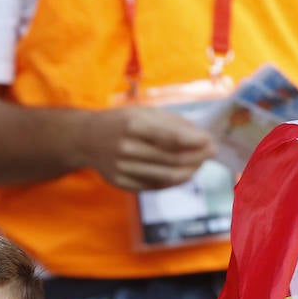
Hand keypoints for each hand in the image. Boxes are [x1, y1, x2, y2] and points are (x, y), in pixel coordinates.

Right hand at [80, 104, 215, 190]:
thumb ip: (171, 122)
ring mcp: (124, 169)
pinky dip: (174, 182)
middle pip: (173, 159)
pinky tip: (184, 174)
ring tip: (200, 165)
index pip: (172, 137)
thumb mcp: (143, 112)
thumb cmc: (120, 122)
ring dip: (190, 171)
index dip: (196, 141)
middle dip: (197, 157)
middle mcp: (126, 148)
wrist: (86, 140)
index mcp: (133, 125)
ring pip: (167, 176)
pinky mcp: (123, 183)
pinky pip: (156, 186)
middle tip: (210, 154)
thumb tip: (200, 136)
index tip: (211, 141)